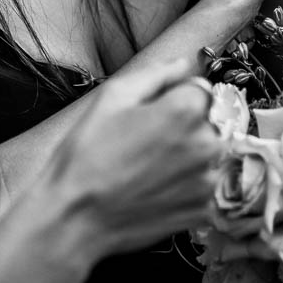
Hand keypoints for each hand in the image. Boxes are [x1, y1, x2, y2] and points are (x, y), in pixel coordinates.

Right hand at [40, 61, 221, 268]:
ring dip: (188, 158)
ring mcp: (208, 180)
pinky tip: (155, 191)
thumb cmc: (87, 156)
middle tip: (145, 145)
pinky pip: (204, 187)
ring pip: (207, 156)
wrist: (74, 219)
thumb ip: (156, 75)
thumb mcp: (113, 98)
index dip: (174, 99)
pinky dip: (186, 187)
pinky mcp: (204, 210)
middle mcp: (207, 143)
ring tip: (148, 170)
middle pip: (208, 123)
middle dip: (185, 128)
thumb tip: (184, 64)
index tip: (151, 116)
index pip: (200, 90)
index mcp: (187, 110)